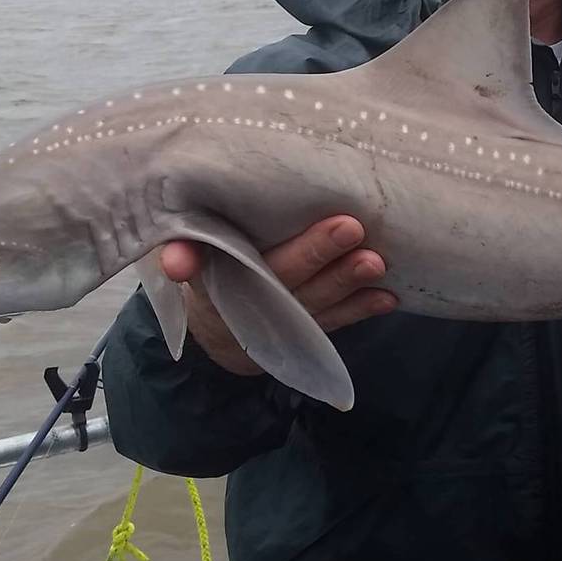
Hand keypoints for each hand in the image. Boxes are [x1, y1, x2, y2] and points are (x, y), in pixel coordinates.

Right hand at [158, 216, 398, 375]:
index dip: (302, 251)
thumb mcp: (194, 262)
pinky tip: (388, 298)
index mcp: (226, 283)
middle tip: (356, 230)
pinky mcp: (312, 329)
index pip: (259, 266)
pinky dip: (363, 309)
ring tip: (376, 263)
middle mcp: (261, 305)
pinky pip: (339, 320)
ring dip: (350, 283)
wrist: (219, 332)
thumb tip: (173, 261)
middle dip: (326, 259)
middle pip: (296, 282)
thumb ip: (186, 253)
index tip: (336, 228)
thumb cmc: (213, 270)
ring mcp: (290, 319)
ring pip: (323, 302)